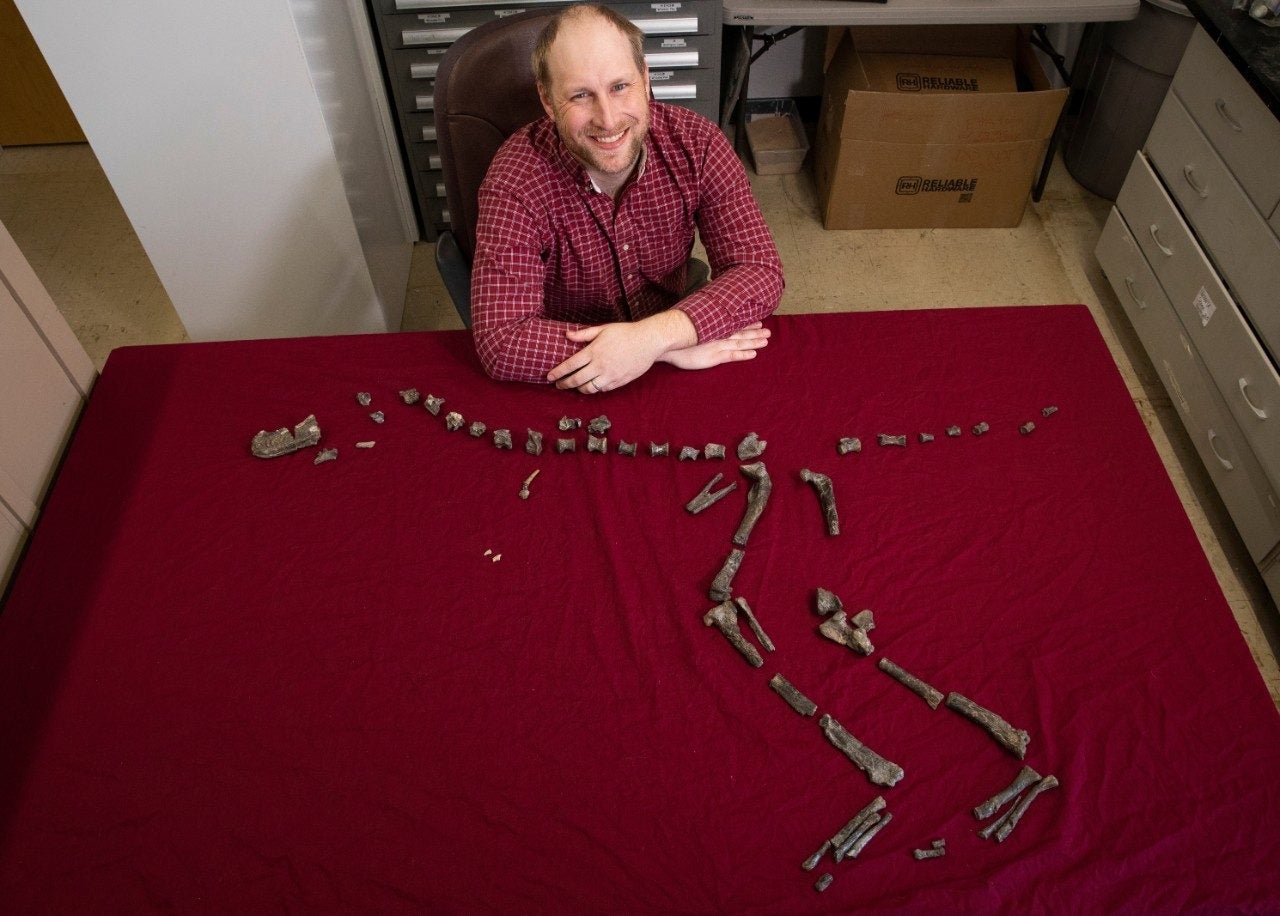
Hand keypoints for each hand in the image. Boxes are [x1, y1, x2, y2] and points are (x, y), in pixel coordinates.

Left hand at [547, 311, 696, 393]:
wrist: (649, 341)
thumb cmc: (626, 332)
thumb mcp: (603, 329)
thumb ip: (583, 334)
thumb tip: (567, 335)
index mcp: (593, 351)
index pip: (570, 365)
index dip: (557, 373)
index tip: (549, 377)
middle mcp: (600, 365)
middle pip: (576, 380)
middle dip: (564, 384)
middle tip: (558, 385)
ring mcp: (610, 375)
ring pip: (588, 388)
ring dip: (578, 389)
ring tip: (574, 386)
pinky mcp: (619, 381)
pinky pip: (602, 389)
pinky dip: (594, 389)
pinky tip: (591, 385)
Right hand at [661, 322, 769, 370]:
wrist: (669, 341)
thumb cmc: (675, 335)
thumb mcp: (688, 324)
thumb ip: (698, 322)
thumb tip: (700, 318)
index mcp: (713, 327)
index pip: (733, 325)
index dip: (746, 324)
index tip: (758, 321)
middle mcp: (718, 335)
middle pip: (740, 333)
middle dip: (755, 332)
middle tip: (768, 331)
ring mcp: (718, 345)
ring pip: (740, 342)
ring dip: (754, 342)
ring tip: (766, 341)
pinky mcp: (714, 356)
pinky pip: (733, 355)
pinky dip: (743, 354)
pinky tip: (754, 355)